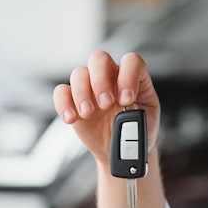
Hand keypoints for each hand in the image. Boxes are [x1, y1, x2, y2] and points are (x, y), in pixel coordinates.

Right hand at [53, 51, 160, 165]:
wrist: (120, 149)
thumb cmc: (135, 131)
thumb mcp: (146, 124)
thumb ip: (138, 116)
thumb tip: (125, 112)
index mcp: (132, 78)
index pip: (131, 62)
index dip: (128, 76)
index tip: (127, 99)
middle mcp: (109, 77)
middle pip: (99, 59)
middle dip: (100, 80)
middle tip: (106, 103)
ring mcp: (90, 88)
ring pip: (79, 73)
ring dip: (82, 94)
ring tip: (88, 114)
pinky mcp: (73, 101)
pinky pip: (61, 92)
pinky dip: (63, 104)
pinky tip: (72, 118)